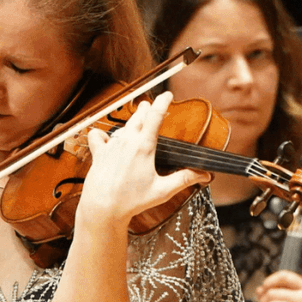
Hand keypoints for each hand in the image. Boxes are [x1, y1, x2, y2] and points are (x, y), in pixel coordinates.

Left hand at [78, 92, 209, 227]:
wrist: (102, 208)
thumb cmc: (131, 201)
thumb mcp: (162, 190)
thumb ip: (183, 179)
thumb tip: (204, 175)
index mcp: (144, 147)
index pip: (156, 116)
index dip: (163, 102)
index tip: (168, 94)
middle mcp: (126, 141)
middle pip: (139, 116)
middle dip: (147, 109)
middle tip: (152, 105)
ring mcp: (110, 146)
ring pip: (122, 126)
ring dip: (131, 122)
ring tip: (137, 120)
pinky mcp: (97, 153)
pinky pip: (97, 136)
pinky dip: (103, 134)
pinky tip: (106, 137)